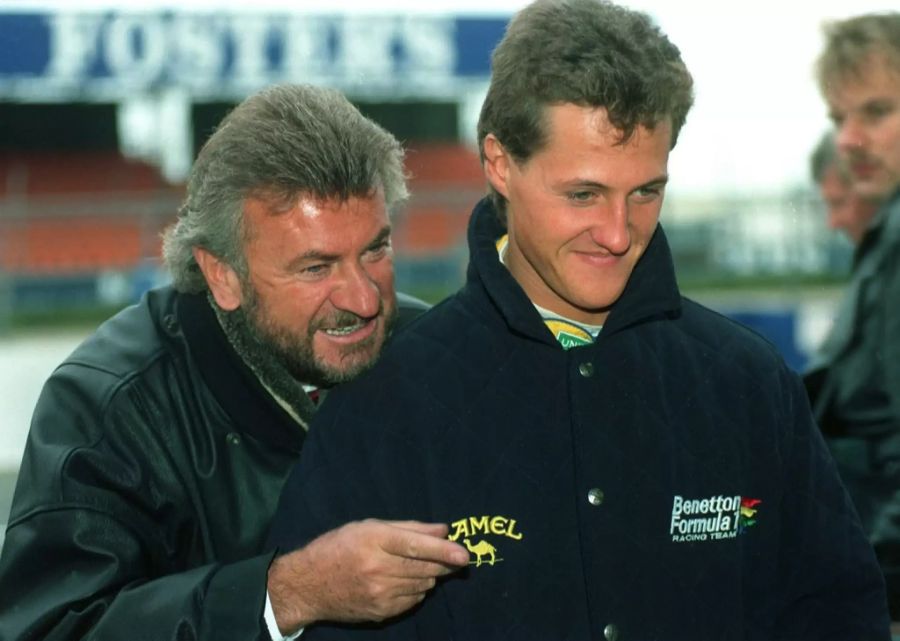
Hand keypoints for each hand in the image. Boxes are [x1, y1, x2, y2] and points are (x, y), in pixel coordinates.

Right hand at [267, 519, 468, 633]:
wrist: (309, 585)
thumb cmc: (339, 547)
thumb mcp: (368, 527)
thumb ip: (408, 527)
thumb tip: (443, 530)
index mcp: (373, 541)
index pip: (415, 545)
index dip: (443, 550)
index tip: (465, 555)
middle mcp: (377, 568)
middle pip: (424, 567)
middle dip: (444, 562)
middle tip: (454, 557)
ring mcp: (379, 593)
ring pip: (423, 585)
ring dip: (430, 575)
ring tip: (420, 565)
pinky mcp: (381, 611)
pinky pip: (413, 600)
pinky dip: (418, 589)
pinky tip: (405, 580)